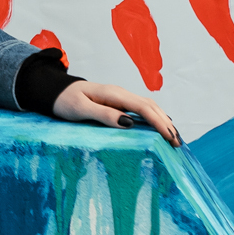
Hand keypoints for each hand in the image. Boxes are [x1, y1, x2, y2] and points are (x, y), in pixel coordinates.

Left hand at [51, 81, 181, 147]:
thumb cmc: (65, 101)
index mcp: (113, 94)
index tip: (170, 138)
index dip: (159, 123)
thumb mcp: (81, 109)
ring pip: (148, 106)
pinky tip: (160, 126)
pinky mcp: (117, 102)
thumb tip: (129, 122)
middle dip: (166, 124)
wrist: (55, 91)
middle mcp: (120, 93)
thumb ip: (103, 114)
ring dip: (163, 120)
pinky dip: (154, 117)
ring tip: (174, 137)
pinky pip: (141, 109)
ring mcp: (120, 97)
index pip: (144, 107)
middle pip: (151, 106)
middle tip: (178, 143)